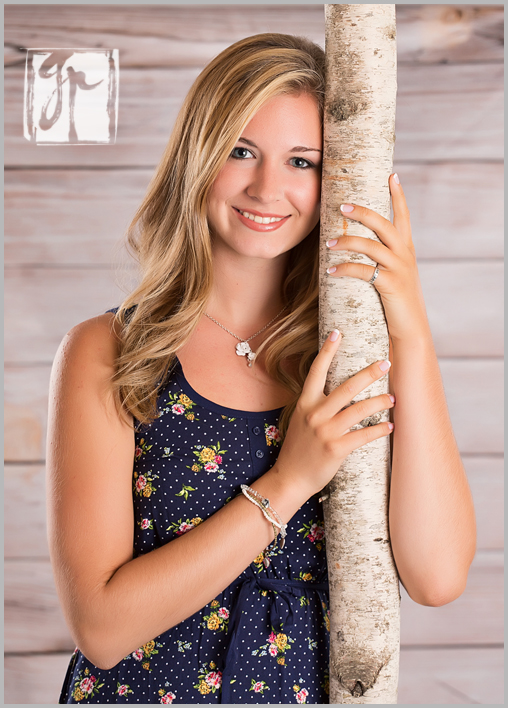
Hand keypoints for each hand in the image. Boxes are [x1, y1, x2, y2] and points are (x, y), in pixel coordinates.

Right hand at [274, 330, 393, 498]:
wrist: (290, 477)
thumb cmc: (299, 449)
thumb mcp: (301, 420)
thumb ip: (316, 405)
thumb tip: (338, 391)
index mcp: (305, 403)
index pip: (316, 371)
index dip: (327, 351)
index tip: (338, 332)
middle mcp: (315, 414)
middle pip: (346, 387)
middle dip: (368, 373)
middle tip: (386, 362)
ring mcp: (325, 431)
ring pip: (358, 410)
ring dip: (379, 402)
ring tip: (392, 398)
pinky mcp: (335, 449)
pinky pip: (363, 436)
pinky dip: (379, 430)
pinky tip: (389, 426)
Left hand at [325, 173, 428, 341]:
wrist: (411, 331)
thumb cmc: (396, 304)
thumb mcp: (393, 276)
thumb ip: (382, 261)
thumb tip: (358, 248)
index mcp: (406, 249)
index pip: (403, 216)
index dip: (398, 195)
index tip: (392, 175)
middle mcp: (405, 255)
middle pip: (384, 223)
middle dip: (362, 212)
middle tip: (341, 205)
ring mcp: (399, 269)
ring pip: (371, 245)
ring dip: (346, 242)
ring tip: (327, 243)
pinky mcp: (391, 285)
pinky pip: (364, 271)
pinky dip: (345, 269)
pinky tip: (330, 271)